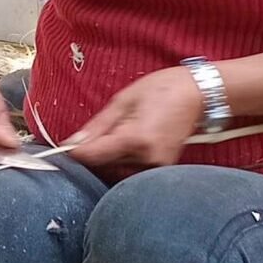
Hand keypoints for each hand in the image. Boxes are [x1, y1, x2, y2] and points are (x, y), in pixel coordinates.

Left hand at [65, 67, 203, 168]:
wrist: (198, 94)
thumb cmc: (162, 90)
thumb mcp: (124, 100)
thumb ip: (98, 125)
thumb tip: (73, 143)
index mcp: (136, 138)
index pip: (93, 157)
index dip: (75, 153)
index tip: (64, 148)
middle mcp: (148, 158)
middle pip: (104, 167)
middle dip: (92, 157)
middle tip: (87, 140)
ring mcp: (158, 167)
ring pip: (117, 173)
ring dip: (107, 161)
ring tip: (112, 138)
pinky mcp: (163, 170)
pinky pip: (132, 173)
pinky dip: (122, 163)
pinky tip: (124, 147)